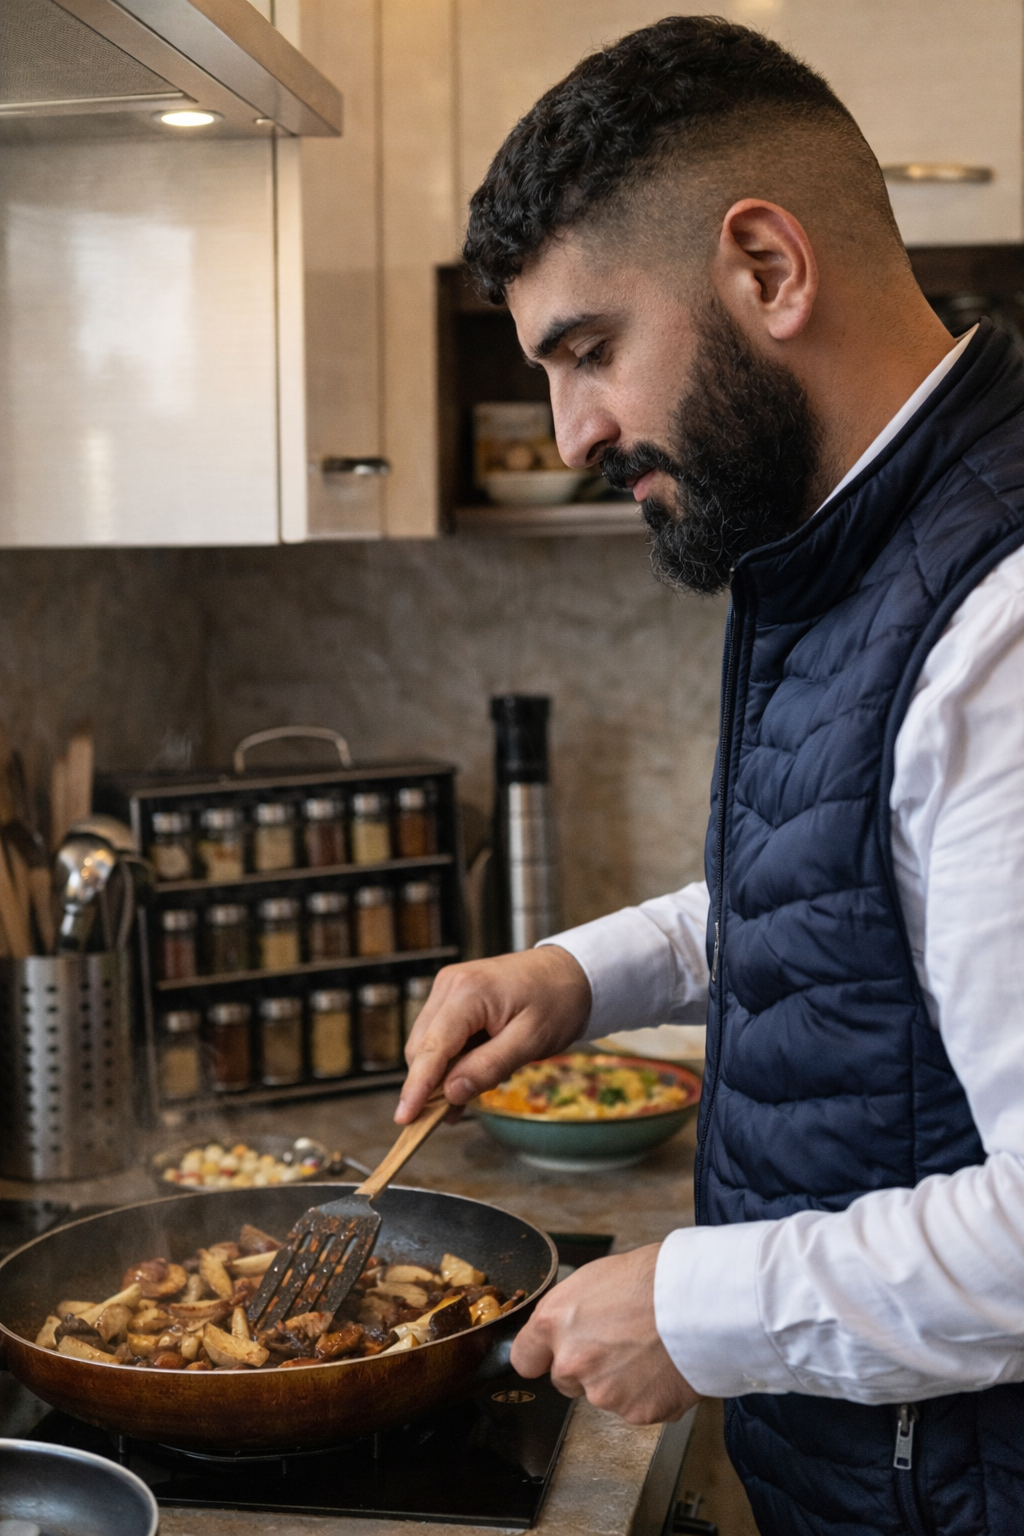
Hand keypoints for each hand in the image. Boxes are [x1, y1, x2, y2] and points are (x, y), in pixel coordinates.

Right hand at [395, 946, 590, 1123]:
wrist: (571, 972)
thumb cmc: (557, 1001)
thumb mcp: (530, 1041)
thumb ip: (489, 1067)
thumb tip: (452, 1093)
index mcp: (468, 992)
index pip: (432, 1047)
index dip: (417, 1086)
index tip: (405, 1117)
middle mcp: (450, 985)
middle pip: (422, 1047)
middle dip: (431, 1084)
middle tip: (453, 1114)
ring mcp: (449, 988)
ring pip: (427, 1044)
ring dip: (441, 1074)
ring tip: (470, 1093)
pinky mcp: (453, 996)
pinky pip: (441, 1035)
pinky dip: (450, 1060)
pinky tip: (468, 1078)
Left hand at [511, 1244, 700, 1424]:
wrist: (699, 1300)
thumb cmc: (653, 1279)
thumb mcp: (594, 1278)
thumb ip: (569, 1313)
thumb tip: (565, 1329)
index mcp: (554, 1323)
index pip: (524, 1358)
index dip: (539, 1356)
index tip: (547, 1356)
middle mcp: (572, 1362)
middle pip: (565, 1379)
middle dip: (585, 1366)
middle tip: (618, 1339)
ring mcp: (603, 1392)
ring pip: (602, 1394)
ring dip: (619, 1379)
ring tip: (648, 1347)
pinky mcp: (636, 1412)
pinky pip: (636, 1406)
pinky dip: (647, 1392)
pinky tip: (663, 1364)